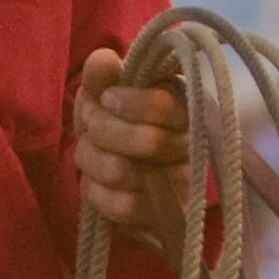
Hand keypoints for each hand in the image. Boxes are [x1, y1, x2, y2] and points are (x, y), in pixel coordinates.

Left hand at [71, 48, 193, 244]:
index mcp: (184, 107)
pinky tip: (95, 184)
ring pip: (125, 172)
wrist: (121, 180)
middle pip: (146, 141)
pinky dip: (95, 193)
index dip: (129, 102)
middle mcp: (191, 147)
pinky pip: (122, 206)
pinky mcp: (166, 219)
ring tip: (88, 155)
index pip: (166, 106)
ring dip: (91, 161)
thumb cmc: (116, 127)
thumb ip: (102, 77)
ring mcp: (182, 186)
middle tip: (87, 126)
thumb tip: (103, 59)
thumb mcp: (105, 97)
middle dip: (100, 130)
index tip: (106, 98)